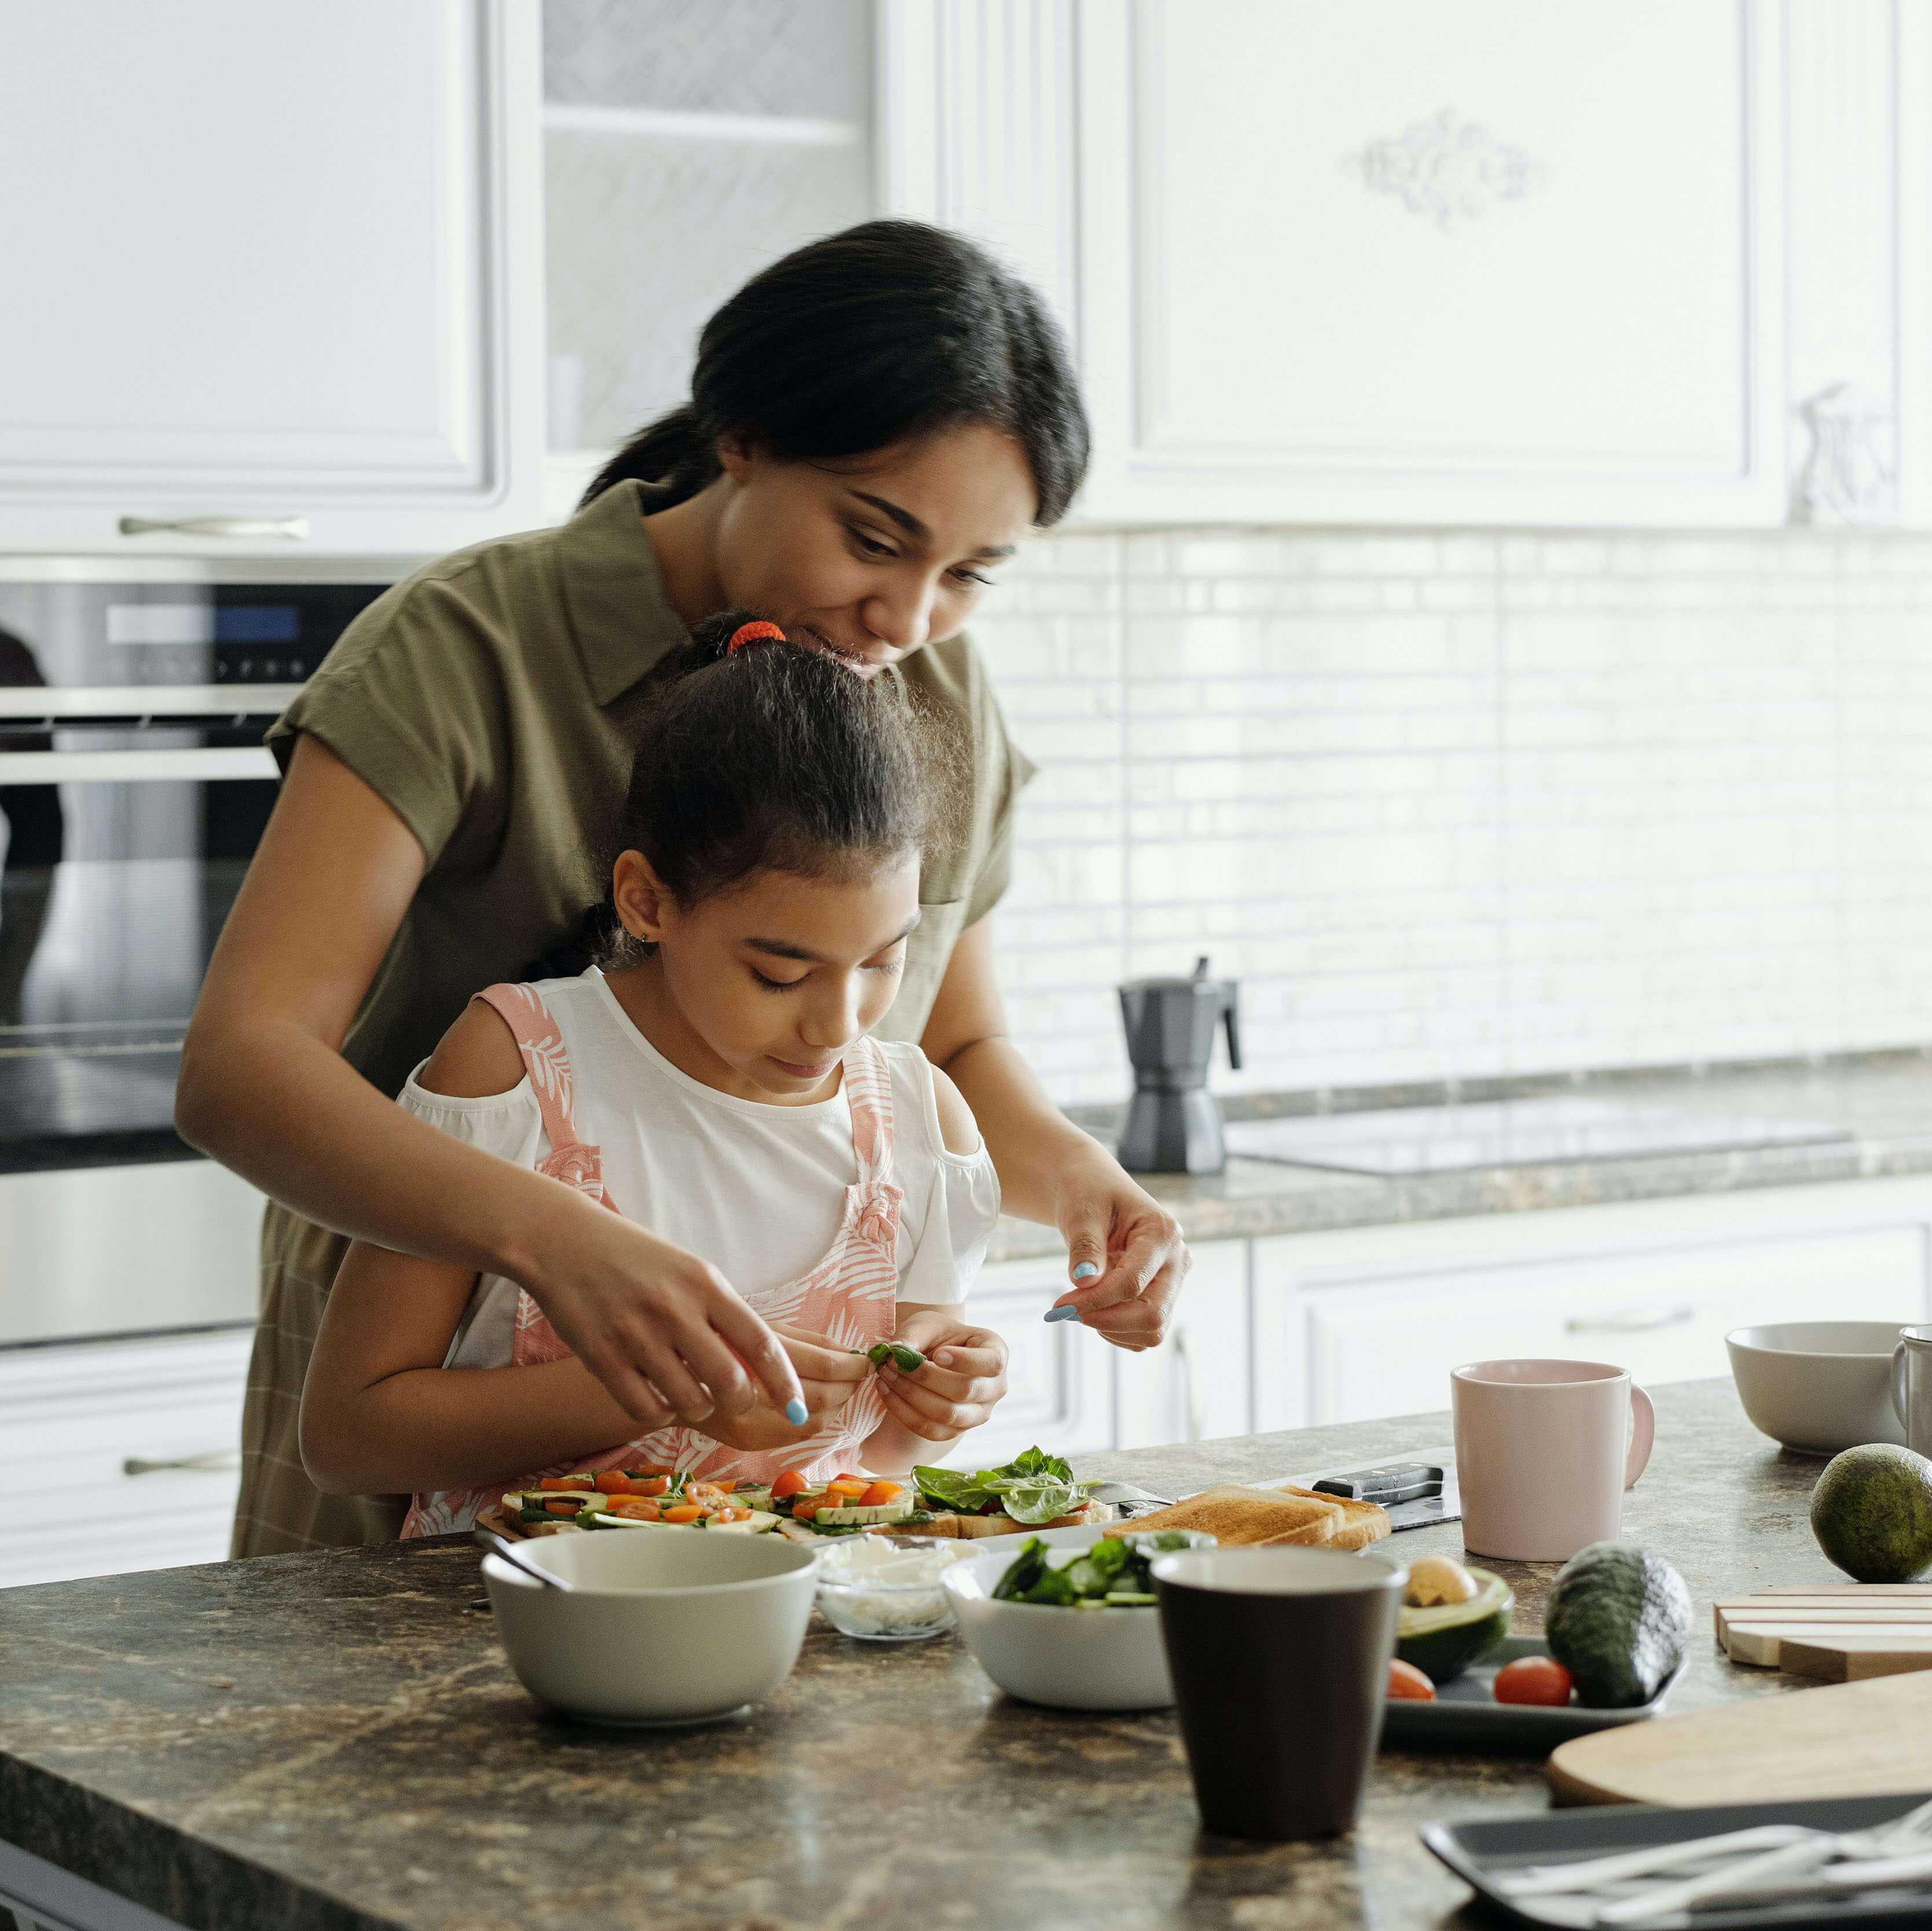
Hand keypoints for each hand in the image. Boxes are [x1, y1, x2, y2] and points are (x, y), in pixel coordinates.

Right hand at [515, 1189, 804, 1430]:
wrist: (565, 1243)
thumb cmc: (637, 1260)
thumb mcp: (690, 1272)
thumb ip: (723, 1315)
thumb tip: (763, 1370)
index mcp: (705, 1283)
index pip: (762, 1342)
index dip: (786, 1382)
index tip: (799, 1407)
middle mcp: (674, 1309)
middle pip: (730, 1382)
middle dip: (741, 1401)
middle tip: (734, 1399)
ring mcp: (636, 1335)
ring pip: (690, 1401)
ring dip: (697, 1406)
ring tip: (689, 1391)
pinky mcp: (601, 1357)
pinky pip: (646, 1409)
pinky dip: (658, 1412)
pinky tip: (656, 1394)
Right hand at [699, 1324, 870, 1454]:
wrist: (666, 1372)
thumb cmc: (718, 1337)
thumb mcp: (761, 1324)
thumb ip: (806, 1341)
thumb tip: (848, 1353)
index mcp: (753, 1349)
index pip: (821, 1364)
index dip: (851, 1364)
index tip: (866, 1359)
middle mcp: (748, 1389)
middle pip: (821, 1396)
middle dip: (849, 1386)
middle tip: (859, 1373)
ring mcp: (745, 1422)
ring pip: (813, 1421)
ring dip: (837, 1405)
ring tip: (842, 1387)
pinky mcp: (744, 1441)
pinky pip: (795, 1436)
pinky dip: (817, 1420)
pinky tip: (819, 1405)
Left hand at [874, 1309, 1008, 1447]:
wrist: (933, 1357)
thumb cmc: (937, 1336)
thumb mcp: (927, 1324)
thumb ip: (913, 1334)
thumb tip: (895, 1352)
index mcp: (996, 1353)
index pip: (991, 1362)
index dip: (965, 1361)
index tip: (937, 1354)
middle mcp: (995, 1387)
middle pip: (965, 1390)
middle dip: (925, 1377)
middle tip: (893, 1362)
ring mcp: (978, 1413)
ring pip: (948, 1414)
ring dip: (910, 1395)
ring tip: (885, 1375)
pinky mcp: (956, 1431)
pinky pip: (931, 1430)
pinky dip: (904, 1412)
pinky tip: (886, 1392)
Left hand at [1045, 1155, 1189, 1351]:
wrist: (1092, 1192)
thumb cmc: (1088, 1194)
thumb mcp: (1081, 1212)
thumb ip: (1085, 1246)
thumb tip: (1084, 1282)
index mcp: (1163, 1233)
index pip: (1132, 1283)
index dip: (1094, 1301)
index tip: (1059, 1305)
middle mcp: (1176, 1260)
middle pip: (1152, 1315)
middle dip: (1106, 1320)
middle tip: (1065, 1312)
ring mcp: (1172, 1281)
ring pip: (1151, 1331)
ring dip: (1110, 1328)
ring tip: (1080, 1302)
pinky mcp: (1162, 1298)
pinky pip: (1143, 1333)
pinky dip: (1116, 1331)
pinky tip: (1094, 1307)